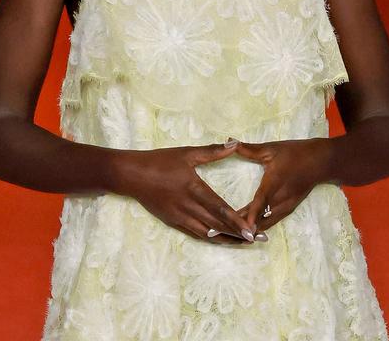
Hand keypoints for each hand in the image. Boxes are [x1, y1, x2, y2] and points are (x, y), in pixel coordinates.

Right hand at [112, 140, 258, 244]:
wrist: (131, 175)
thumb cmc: (160, 161)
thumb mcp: (186, 153)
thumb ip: (213, 151)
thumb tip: (235, 144)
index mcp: (193, 188)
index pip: (219, 209)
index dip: (236, 221)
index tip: (251, 231)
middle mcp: (187, 207)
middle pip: (216, 225)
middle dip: (237, 234)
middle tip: (256, 239)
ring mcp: (179, 217)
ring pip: (207, 234)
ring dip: (226, 239)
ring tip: (243, 243)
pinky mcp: (173, 221)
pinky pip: (195, 233)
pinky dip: (210, 238)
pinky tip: (221, 240)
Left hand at [232, 138, 331, 235]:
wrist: (321, 161)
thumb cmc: (295, 153)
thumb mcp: (272, 148)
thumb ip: (249, 149)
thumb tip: (229, 141)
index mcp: (275, 181)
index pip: (262, 200)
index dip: (252, 213)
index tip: (241, 225)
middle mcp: (282, 198)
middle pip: (262, 217)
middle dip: (245, 226)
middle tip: (224, 231)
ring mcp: (287, 205)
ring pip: (267, 223)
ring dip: (252, 228)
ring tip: (232, 233)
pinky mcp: (289, 209)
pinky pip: (273, 221)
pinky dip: (261, 226)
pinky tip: (249, 230)